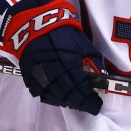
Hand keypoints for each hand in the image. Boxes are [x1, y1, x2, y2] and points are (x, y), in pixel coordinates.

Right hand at [1, 0, 105, 115]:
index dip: (90, 101)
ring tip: (75, 102)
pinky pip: (41, 93)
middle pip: (68, 96)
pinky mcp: (29, 76)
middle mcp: (54, 73)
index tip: (96, 106)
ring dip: (67, 102)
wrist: (36, 24)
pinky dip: (52, 98)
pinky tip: (60, 98)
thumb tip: (101, 80)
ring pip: (55, 97)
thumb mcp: (85, 45)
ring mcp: (39, 76)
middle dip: (80, 103)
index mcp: (69, 64)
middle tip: (87, 105)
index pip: (81, 90)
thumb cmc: (64, 33)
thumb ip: (94, 64)